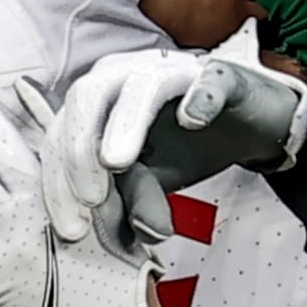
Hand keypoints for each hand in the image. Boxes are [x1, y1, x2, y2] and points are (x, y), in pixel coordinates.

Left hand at [42, 46, 306, 244]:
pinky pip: (207, 81)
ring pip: (139, 85)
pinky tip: (191, 119)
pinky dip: (198, 98)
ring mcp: (174, 71)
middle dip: (80, 150)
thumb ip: (127, 201)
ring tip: (117, 162)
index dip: (59, 179)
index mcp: (99, 98)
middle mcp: (128, 74)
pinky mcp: (219, 75)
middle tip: (90, 198)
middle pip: (87, 97)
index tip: (70, 227)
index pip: (63, 132)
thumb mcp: (150, 183)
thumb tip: (120, 236)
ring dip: (124, 122)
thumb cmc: (185, 147)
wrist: (246, 128)